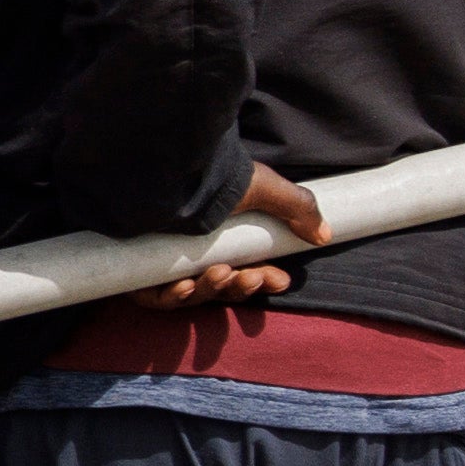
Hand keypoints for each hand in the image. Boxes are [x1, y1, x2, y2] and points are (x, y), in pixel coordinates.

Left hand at [139, 164, 330, 310]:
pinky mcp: (139, 272)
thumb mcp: (264, 189)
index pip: (247, 273)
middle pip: (223, 287)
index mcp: (223, 243)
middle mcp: (194, 254)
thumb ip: (297, 208)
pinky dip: (172, 298)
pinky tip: (184, 285)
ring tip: (219, 273)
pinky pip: (157, 298)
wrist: (170, 167)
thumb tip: (325, 234)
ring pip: (193, 294)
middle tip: (251, 276)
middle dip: (243, 287)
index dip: (264, 282)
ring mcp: (166, 265)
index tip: (280, 279)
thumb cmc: (218, 177)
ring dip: (212, 289)